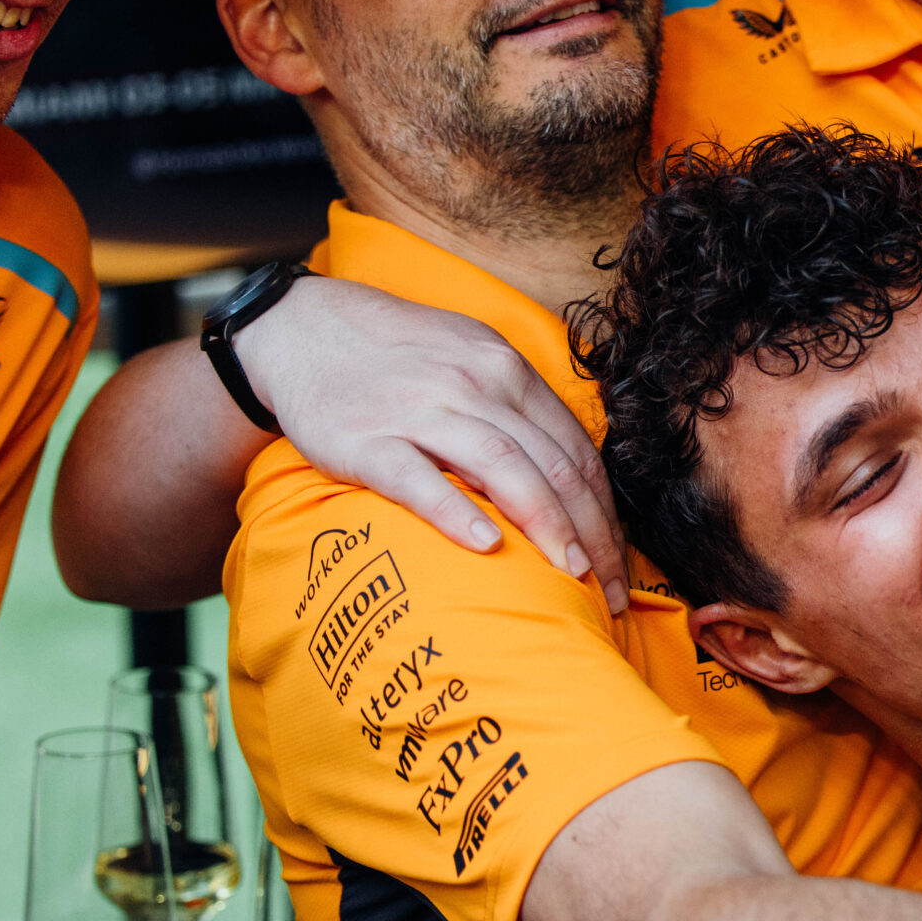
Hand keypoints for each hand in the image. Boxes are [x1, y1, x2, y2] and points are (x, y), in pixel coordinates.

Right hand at [236, 276, 628, 610]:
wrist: (303, 329)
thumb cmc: (399, 357)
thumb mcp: (473, 360)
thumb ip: (520, 411)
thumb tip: (573, 478)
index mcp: (507, 372)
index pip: (576, 451)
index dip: (606, 513)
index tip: (618, 562)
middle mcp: (474, 386)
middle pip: (553, 466)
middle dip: (592, 534)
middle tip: (609, 591)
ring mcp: (421, 411)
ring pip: (504, 468)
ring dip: (547, 525)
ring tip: (570, 574)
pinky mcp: (367, 440)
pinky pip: (419, 479)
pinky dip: (456, 512)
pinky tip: (486, 547)